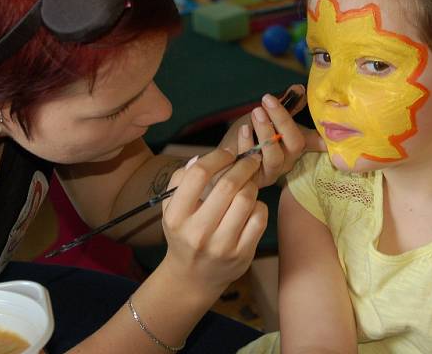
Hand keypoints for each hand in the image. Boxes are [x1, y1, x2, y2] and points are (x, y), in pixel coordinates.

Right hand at [160, 148, 266, 297]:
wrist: (193, 277)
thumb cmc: (184, 232)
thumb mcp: (172, 207)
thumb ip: (180, 179)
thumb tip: (201, 158)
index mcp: (177, 216)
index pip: (198, 174)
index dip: (217, 157)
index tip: (227, 153)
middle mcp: (198, 232)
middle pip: (228, 185)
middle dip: (243, 165)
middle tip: (250, 159)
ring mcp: (222, 246)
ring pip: (247, 199)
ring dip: (251, 184)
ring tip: (249, 182)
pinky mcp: (242, 254)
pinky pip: (260, 218)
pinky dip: (259, 205)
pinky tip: (251, 205)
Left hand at [220, 84, 309, 186]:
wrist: (222, 158)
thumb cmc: (246, 137)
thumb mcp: (265, 116)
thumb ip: (283, 105)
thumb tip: (299, 89)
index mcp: (292, 146)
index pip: (311, 140)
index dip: (319, 132)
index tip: (320, 120)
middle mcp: (286, 162)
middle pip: (295, 144)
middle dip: (283, 120)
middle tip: (268, 100)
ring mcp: (269, 173)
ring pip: (274, 156)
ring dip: (266, 132)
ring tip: (256, 112)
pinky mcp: (251, 180)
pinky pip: (252, 164)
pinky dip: (247, 143)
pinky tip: (243, 129)